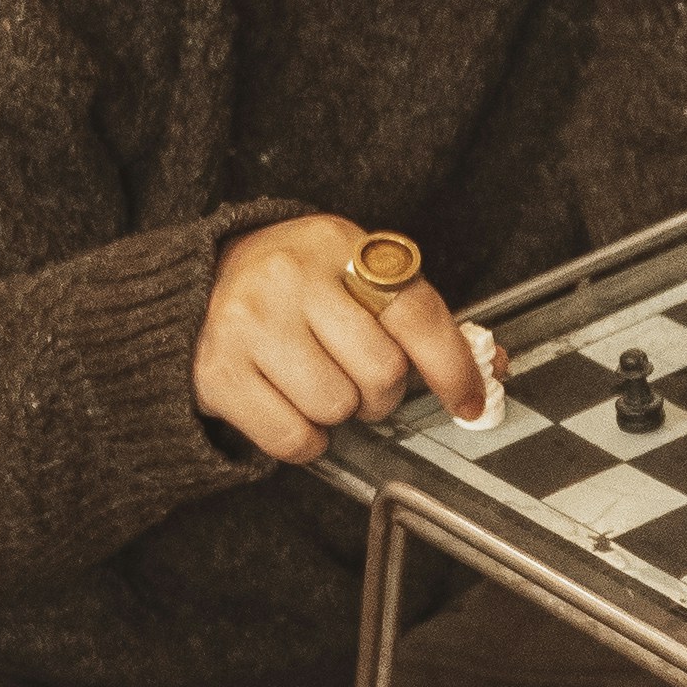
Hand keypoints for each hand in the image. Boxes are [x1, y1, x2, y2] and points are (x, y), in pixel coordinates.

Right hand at [193, 216, 495, 462]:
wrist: (196, 285)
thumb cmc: (296, 288)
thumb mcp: (355, 277)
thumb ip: (417, 318)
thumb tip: (490, 369)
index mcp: (340, 246)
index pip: (417, 315)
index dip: (453, 368)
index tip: (470, 402)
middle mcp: (291, 278)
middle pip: (381, 372)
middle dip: (381, 391)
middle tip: (360, 381)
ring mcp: (249, 324)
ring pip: (337, 407)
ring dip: (339, 413)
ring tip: (317, 384)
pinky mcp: (218, 373)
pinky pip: (293, 438)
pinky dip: (304, 440)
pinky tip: (290, 407)